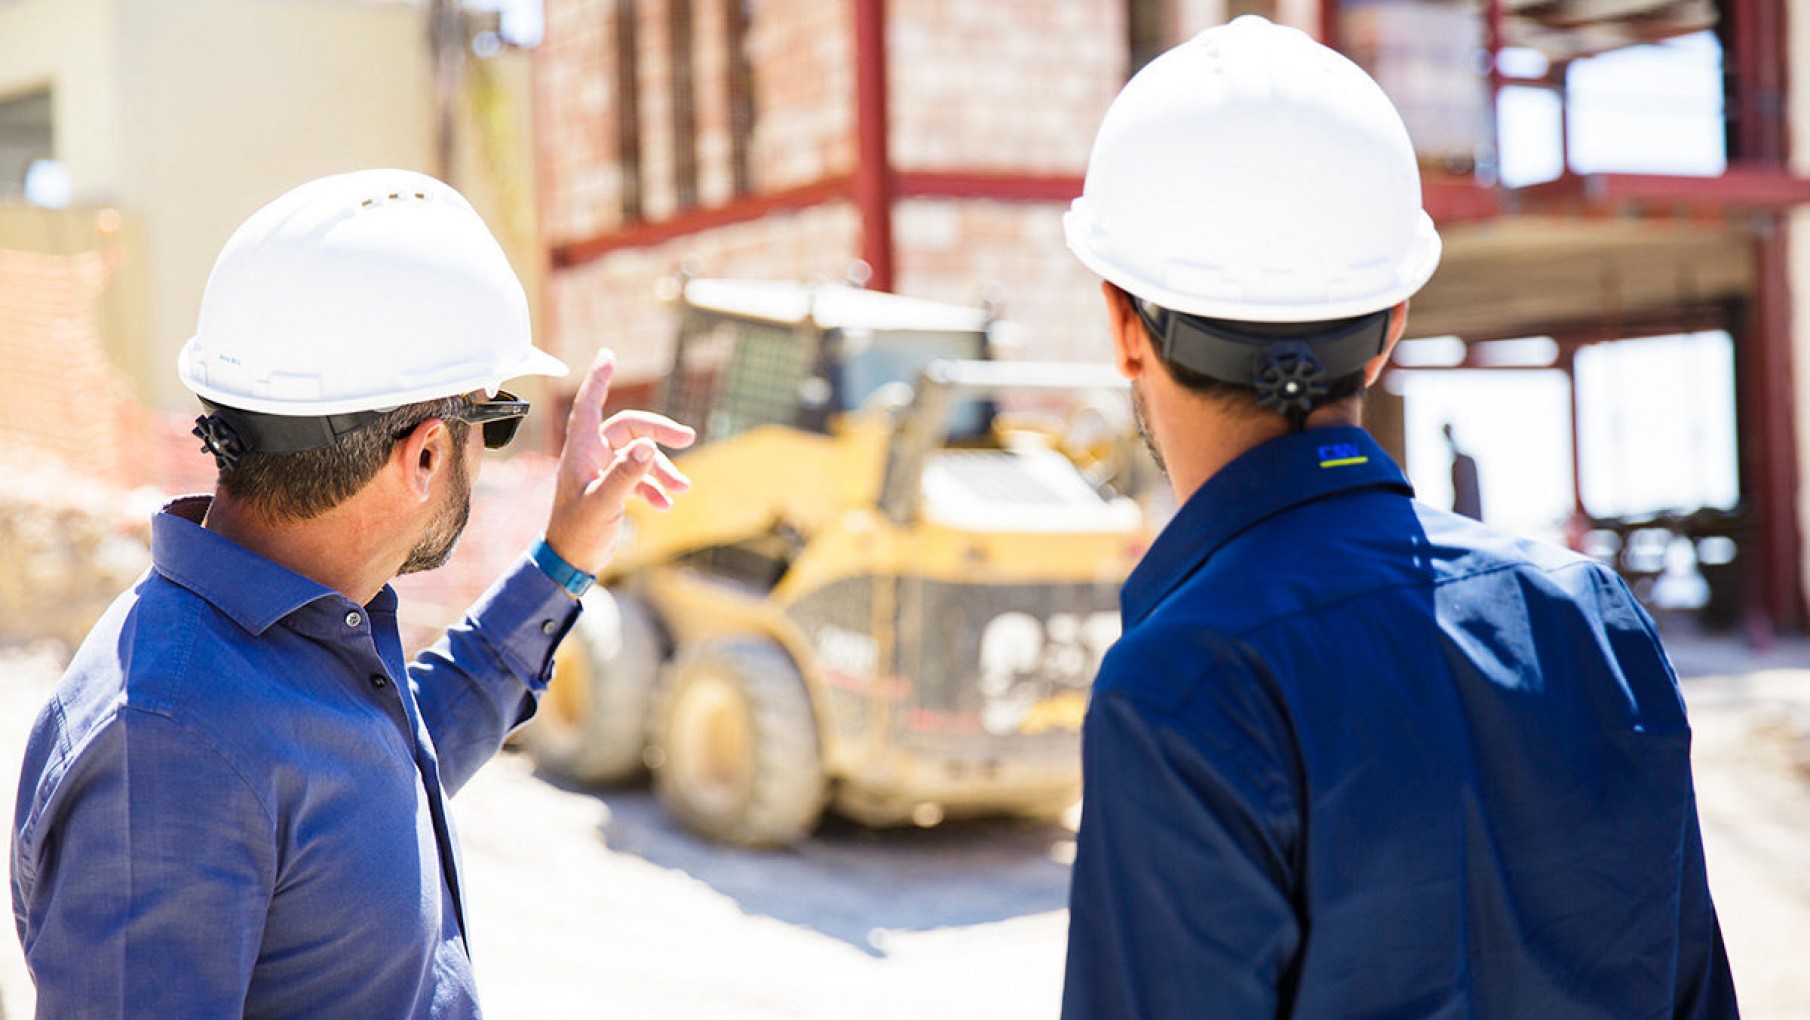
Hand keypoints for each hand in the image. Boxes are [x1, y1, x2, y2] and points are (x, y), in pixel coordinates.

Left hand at [544, 349, 694, 575]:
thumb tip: (648, 447)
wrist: (570, 564)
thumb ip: (626, 475)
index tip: (608, 355)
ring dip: (662, 469)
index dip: (598, 379)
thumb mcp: (604, 504)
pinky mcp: (610, 488)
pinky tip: (665, 505)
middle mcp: (591, 455)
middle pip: (630, 428)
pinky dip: (654, 488)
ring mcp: (601, 471)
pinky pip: (638, 476)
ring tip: (682, 490)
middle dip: (660, 433)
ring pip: (639, 454)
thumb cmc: (577, 534)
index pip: (589, 405)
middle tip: (688, 438)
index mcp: (582, 451)